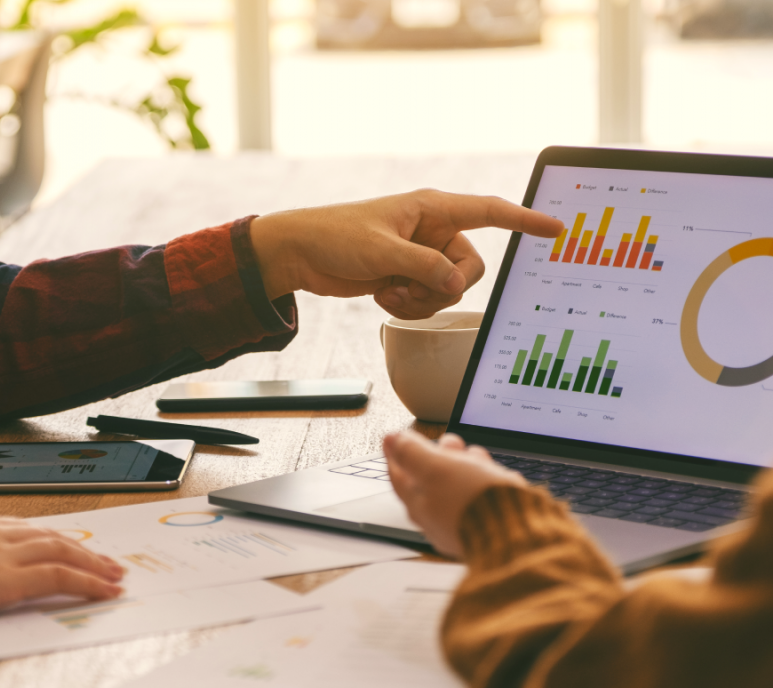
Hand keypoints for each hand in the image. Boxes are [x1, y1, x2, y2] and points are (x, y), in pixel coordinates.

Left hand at [0, 518, 124, 608]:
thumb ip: (10, 609)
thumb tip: (44, 621)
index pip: (58, 577)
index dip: (90, 583)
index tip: (110, 590)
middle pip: (60, 551)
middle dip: (93, 562)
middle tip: (114, 571)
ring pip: (46, 533)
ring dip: (77, 545)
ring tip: (96, 555)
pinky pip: (23, 523)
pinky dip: (47, 532)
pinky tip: (55, 536)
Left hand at [250, 190, 563, 319]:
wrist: (303, 254)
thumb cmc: (336, 236)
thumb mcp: (382, 251)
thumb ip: (424, 267)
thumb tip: (456, 286)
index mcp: (433, 209)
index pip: (490, 212)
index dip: (524, 220)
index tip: (555, 228)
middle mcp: (433, 232)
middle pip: (469, 269)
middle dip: (442, 286)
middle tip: (409, 284)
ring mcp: (421, 257)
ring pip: (448, 290)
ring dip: (419, 299)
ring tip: (387, 288)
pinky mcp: (409, 277)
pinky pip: (427, 302)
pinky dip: (407, 305)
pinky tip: (381, 295)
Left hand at [383, 431, 526, 557]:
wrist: (516, 533)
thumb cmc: (473, 503)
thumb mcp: (437, 468)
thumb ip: (412, 453)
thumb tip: (391, 439)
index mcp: (418, 504)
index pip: (398, 475)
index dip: (396, 452)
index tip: (393, 438)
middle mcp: (436, 518)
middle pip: (429, 480)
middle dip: (438, 455)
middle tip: (447, 441)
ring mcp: (460, 522)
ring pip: (456, 486)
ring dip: (463, 464)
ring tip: (473, 452)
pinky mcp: (484, 524)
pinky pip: (477, 496)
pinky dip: (481, 479)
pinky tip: (490, 471)